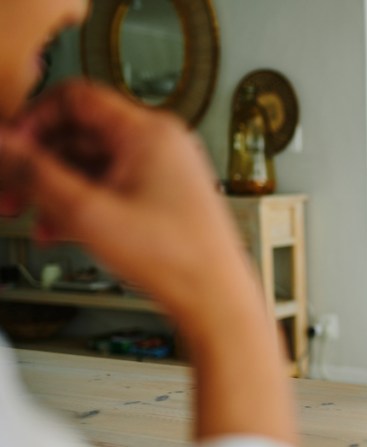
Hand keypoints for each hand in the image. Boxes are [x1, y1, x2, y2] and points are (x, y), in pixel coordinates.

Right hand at [0, 81, 248, 319]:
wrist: (215, 299)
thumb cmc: (175, 258)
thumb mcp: (87, 213)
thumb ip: (34, 174)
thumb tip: (2, 146)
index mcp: (149, 132)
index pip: (76, 98)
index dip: (34, 120)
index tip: (10, 149)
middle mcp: (161, 145)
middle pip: (80, 135)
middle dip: (38, 164)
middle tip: (8, 192)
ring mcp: (164, 171)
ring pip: (92, 165)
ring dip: (55, 189)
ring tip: (31, 218)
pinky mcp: (163, 198)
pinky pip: (111, 187)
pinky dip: (82, 204)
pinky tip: (59, 231)